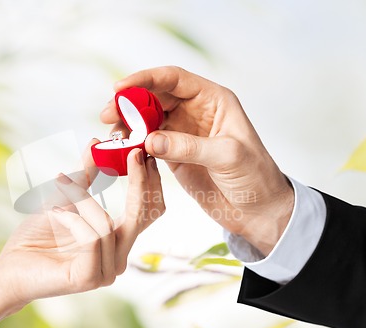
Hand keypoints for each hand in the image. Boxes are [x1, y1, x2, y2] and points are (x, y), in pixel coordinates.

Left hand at [0, 145, 164, 310]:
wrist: (10, 268)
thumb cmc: (36, 236)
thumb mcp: (65, 198)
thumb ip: (85, 175)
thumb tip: (96, 143)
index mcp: (119, 241)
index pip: (149, 212)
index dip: (151, 183)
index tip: (143, 152)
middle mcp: (118, 258)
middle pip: (141, 217)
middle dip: (139, 183)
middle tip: (132, 153)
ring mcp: (106, 272)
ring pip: (107, 224)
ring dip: (81, 200)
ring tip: (60, 186)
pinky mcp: (89, 278)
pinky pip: (92, 238)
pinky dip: (71, 218)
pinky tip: (55, 213)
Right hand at [101, 66, 293, 255]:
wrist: (257, 210)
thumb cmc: (254, 177)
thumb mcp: (227, 156)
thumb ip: (188, 146)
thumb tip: (149, 141)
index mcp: (213, 100)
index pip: (174, 80)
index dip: (145, 79)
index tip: (120, 87)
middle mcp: (195, 112)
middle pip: (155, 98)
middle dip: (129, 103)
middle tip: (107, 115)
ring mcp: (183, 134)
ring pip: (147, 120)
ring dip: (128, 126)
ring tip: (112, 136)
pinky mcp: (174, 155)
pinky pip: (148, 144)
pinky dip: (133, 146)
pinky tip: (121, 150)